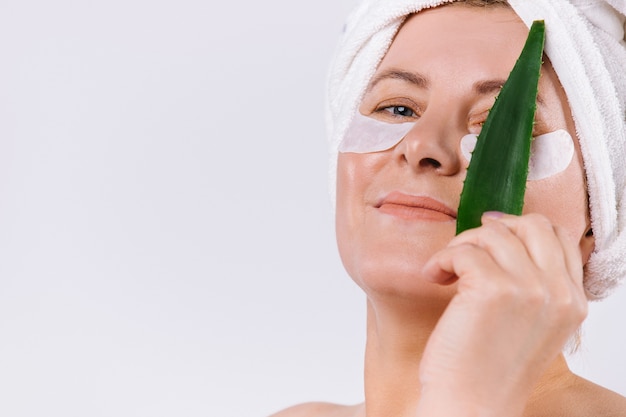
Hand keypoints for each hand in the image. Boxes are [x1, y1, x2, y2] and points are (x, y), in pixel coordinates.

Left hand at [417, 212, 587, 416]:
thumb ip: (535, 285)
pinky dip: (441, 260)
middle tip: (465, 250)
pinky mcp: (492, 289)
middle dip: (492, 231)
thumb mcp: (532, 325)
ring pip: (493, 234)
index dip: (520, 229)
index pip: (559, 237)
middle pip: (532, 224)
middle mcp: (559, 292)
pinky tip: (435, 278)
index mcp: (573, 301)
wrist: (471, 405)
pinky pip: (463, 251)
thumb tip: (505, 234)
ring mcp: (528, 288)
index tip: (490, 238)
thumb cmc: (490, 368)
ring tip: (445, 271)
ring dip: (461, 246)